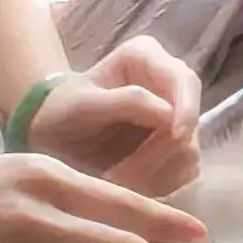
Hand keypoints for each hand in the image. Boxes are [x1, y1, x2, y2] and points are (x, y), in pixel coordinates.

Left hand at [27, 37, 202, 195]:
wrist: (53, 135)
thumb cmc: (62, 111)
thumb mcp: (83, 104)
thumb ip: (125, 102)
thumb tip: (169, 115)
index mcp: (146, 57)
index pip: (184, 81)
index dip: (186, 110)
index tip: (174, 137)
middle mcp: (168, 83)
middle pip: (190, 121)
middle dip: (159, 153)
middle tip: (119, 176)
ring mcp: (175, 118)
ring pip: (189, 151)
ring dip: (155, 173)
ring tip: (116, 182)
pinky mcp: (175, 149)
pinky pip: (182, 172)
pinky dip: (158, 184)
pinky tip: (128, 185)